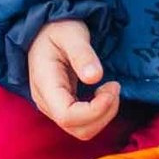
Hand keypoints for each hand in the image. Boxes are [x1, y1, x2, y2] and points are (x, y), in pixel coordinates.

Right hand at [27, 19, 120, 139]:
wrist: (43, 30)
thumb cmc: (57, 28)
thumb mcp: (71, 34)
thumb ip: (82, 54)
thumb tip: (95, 77)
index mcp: (45, 84)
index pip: (67, 116)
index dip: (95, 110)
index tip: (112, 87)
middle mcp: (46, 102)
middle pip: (78, 129)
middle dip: (104, 113)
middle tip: (114, 86)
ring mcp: (54, 107)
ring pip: (82, 130)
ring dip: (104, 114)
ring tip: (110, 88)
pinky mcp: (63, 107)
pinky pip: (83, 123)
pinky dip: (100, 112)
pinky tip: (103, 92)